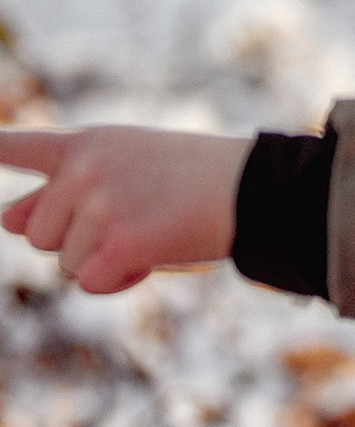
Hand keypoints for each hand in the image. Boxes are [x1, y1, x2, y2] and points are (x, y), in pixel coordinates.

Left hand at [0, 127, 251, 293]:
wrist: (257, 189)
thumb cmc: (201, 179)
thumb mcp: (130, 172)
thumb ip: (65, 193)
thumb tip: (3, 221)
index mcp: (87, 144)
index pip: (18, 147)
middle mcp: (83, 171)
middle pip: (39, 233)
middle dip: (77, 241)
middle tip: (137, 222)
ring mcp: (99, 205)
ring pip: (64, 261)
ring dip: (103, 262)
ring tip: (154, 235)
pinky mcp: (119, 242)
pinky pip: (90, 282)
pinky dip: (119, 281)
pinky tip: (153, 259)